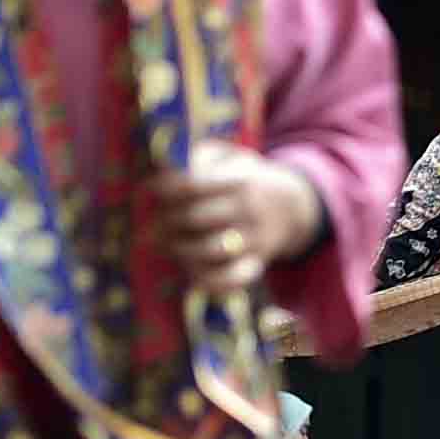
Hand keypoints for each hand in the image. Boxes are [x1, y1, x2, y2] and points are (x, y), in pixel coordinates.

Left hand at [152, 149, 328, 300]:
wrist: (291, 206)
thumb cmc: (242, 179)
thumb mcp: (227, 157)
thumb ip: (196, 157)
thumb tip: (164, 169)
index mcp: (239, 179)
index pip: (192, 185)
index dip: (163, 188)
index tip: (148, 190)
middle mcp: (248, 210)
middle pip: (194, 218)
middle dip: (164, 222)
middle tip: (149, 227)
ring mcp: (254, 239)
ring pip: (208, 250)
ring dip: (179, 249)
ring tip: (168, 245)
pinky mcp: (255, 264)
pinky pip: (231, 280)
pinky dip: (209, 281)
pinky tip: (191, 274)